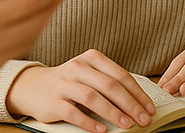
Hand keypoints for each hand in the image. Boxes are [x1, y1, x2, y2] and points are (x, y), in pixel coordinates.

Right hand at [6, 49, 156, 132]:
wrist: (35, 87)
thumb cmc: (70, 82)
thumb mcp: (90, 75)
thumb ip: (110, 83)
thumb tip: (139, 103)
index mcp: (91, 58)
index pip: (120, 75)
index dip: (138, 93)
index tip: (149, 108)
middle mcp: (77, 67)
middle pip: (109, 86)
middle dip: (130, 104)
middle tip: (143, 119)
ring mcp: (64, 84)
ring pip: (92, 98)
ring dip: (113, 113)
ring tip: (127, 124)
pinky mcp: (53, 101)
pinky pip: (73, 113)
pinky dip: (90, 122)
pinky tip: (102, 130)